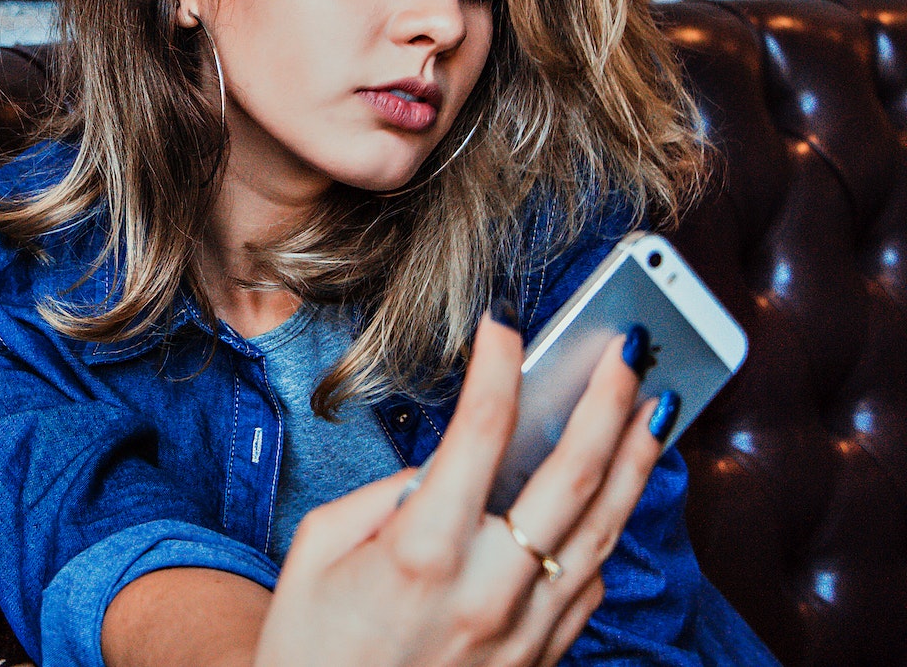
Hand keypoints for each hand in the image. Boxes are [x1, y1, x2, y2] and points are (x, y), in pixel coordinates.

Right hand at [253, 312, 665, 666]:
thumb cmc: (312, 646)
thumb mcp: (317, 553)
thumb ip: (382, 498)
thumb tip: (442, 469)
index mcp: (422, 554)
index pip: (480, 436)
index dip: (498, 371)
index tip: (503, 331)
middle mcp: (488, 591)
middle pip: (572, 476)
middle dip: (605, 401)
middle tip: (624, 350)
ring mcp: (525, 630)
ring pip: (603, 528)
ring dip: (635, 460)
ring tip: (653, 406)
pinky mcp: (541, 659)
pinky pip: (591, 582)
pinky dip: (609, 528)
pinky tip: (614, 493)